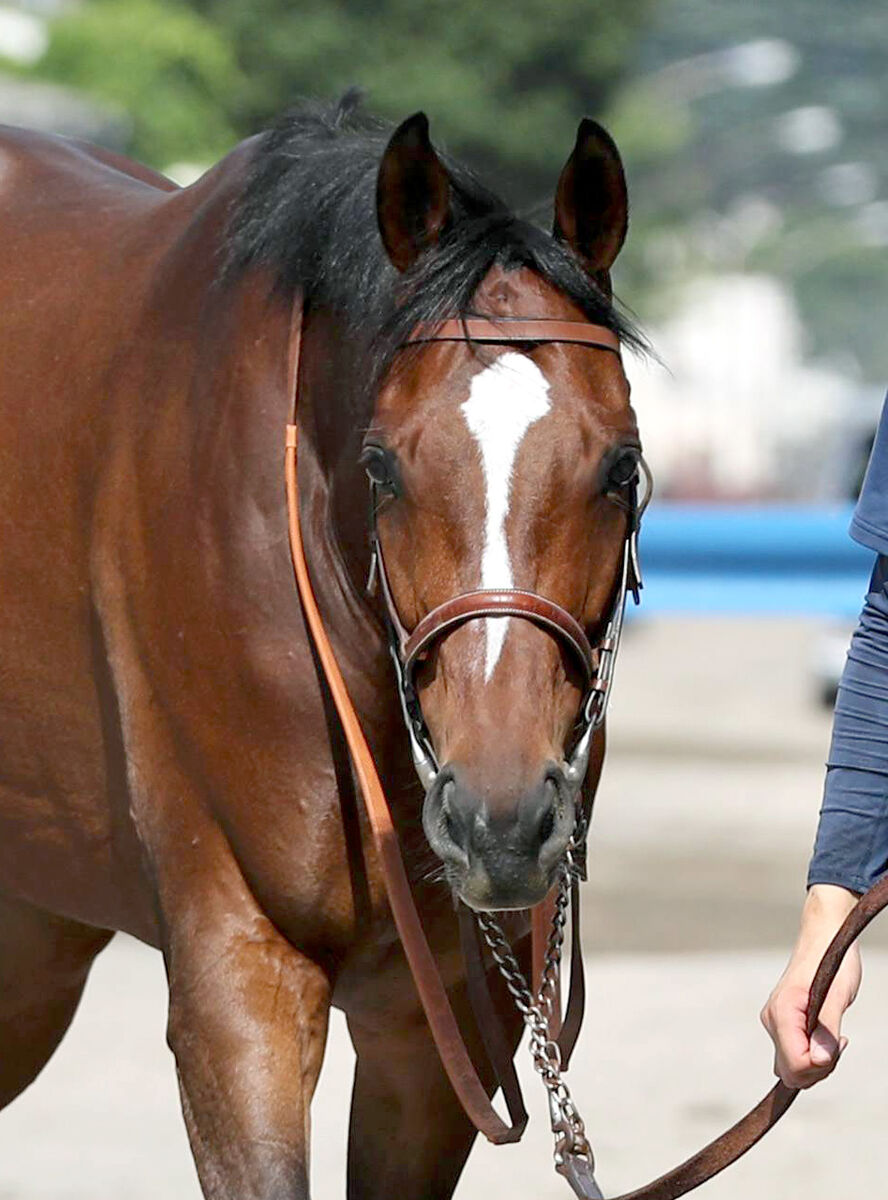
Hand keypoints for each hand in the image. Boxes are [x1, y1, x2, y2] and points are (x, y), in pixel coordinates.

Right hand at [761, 884, 861, 1088]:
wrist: (825, 935)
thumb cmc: (832, 960)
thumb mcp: (837, 996)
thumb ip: (826, 1031)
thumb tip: (819, 1061)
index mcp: (782, 1013)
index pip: (795, 1066)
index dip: (822, 1065)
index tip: (840, 1042)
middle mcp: (772, 1019)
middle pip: (792, 1071)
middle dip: (820, 1067)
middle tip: (839, 1041)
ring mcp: (774, 1021)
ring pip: (792, 1065)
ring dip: (817, 1061)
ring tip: (834, 1036)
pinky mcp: (782, 1021)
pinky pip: (793, 1053)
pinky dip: (812, 1053)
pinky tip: (825, 1036)